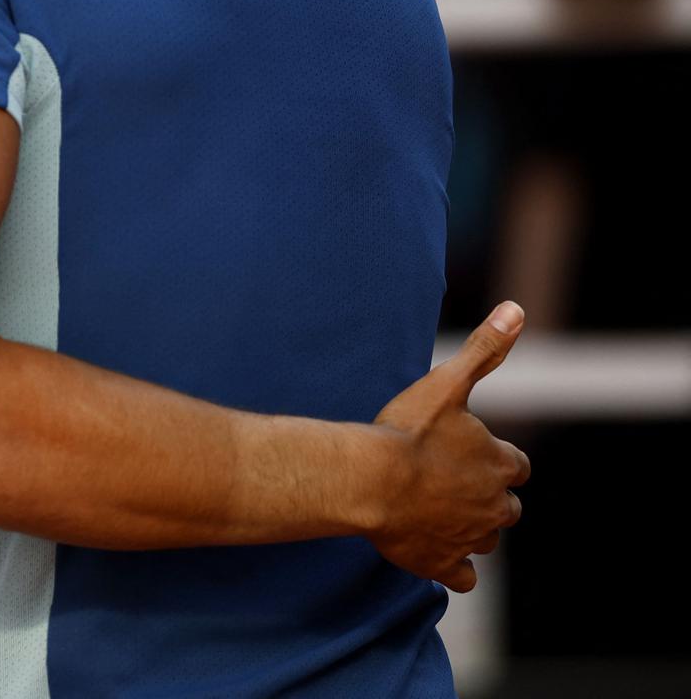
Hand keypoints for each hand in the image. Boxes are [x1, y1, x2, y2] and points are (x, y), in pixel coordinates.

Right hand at [367, 302, 531, 591]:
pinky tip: (436, 556)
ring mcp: (469, 538)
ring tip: (438, 514)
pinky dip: (455, 570)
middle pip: (507, 507)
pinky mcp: (442, 564)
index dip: (498, 460)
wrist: (369, 481)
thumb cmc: (406, 431)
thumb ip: (484, 349)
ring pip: (487, 540)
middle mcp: (494, 505)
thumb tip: (516, 309)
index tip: (474, 453)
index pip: (517, 466)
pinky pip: (463, 578)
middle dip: (487, 497)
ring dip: (471, 529)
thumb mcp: (447, 383)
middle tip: (450, 484)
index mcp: (499, 463)